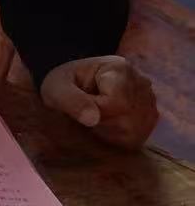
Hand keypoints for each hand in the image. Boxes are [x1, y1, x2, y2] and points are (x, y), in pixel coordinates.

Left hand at [40, 55, 158, 149]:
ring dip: (111, 132)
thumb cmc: (64, 84)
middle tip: (86, 114)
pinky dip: (120, 137)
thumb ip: (71, 100)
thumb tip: (93, 120)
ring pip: (137, 130)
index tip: (81, 107)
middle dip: (103, 124)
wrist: (73, 85)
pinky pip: (140, 137)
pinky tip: (106, 126)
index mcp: (119, 68)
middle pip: (129, 119)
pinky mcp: (150, 115)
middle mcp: (141, 82)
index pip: (117, 103)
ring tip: (95, 118)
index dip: (97, 112)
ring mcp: (149, 99)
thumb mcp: (56, 88)